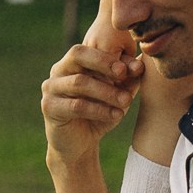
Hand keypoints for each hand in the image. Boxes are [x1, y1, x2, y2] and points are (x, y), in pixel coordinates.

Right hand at [39, 35, 141, 154]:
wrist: (80, 145)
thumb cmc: (100, 114)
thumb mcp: (117, 94)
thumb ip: (127, 79)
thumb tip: (143, 62)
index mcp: (74, 61)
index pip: (90, 48)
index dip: (111, 55)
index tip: (134, 67)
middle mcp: (59, 70)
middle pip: (78, 55)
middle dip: (104, 63)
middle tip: (124, 74)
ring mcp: (51, 88)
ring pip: (80, 82)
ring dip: (106, 92)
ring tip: (126, 101)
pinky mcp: (49, 107)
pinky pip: (76, 105)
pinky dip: (99, 110)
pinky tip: (116, 115)